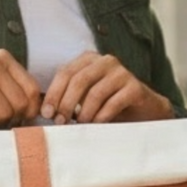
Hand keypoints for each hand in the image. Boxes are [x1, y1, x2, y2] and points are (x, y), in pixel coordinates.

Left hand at [42, 53, 172, 124]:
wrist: (143, 111)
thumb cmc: (108, 105)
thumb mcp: (84, 97)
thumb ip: (67, 97)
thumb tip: (44, 111)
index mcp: (89, 59)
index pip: (65, 72)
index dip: (53, 94)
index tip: (46, 113)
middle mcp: (105, 61)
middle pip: (78, 81)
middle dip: (66, 104)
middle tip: (60, 122)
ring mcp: (122, 73)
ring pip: (94, 93)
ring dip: (84, 113)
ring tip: (80, 126)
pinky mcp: (135, 87)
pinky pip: (113, 103)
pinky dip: (101, 117)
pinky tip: (97, 126)